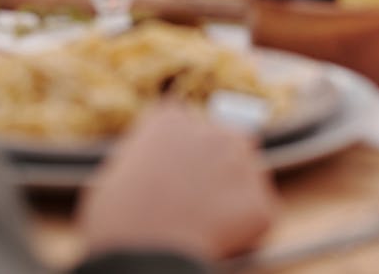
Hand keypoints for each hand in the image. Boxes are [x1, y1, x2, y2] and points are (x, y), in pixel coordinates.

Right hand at [78, 102, 277, 261]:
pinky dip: (246, 229)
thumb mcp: (116, 172)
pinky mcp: (261, 202)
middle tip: (196, 199)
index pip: (185, 123)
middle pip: (224, 140)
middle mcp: (212, 131)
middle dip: (214, 165)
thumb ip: (146, 157)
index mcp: (171, 119)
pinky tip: (220, 243)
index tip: (174, 171)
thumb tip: (155, 168)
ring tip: (208, 222)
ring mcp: (241, 163)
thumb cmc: (117, 224)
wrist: (143, 261)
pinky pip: (259, 212)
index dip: (180, 150)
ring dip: (234, 191)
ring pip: (248, 171)